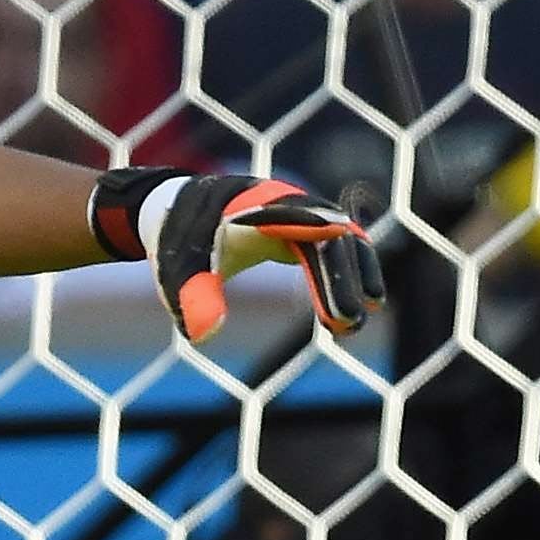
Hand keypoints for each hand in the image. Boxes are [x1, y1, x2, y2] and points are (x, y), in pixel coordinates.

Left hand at [91, 167, 385, 345]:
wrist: (178, 208)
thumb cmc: (179, 238)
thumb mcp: (178, 268)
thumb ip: (193, 296)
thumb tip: (203, 337)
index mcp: (257, 206)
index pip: (300, 228)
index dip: (323, 263)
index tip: (340, 291)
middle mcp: (288, 202)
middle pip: (330, 238)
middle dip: (342, 280)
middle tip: (348, 324)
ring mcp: (302, 211)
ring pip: (342, 242)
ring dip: (354, 278)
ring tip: (354, 325)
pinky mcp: (306, 224)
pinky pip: (337, 247)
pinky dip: (350, 272)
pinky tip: (361, 305)